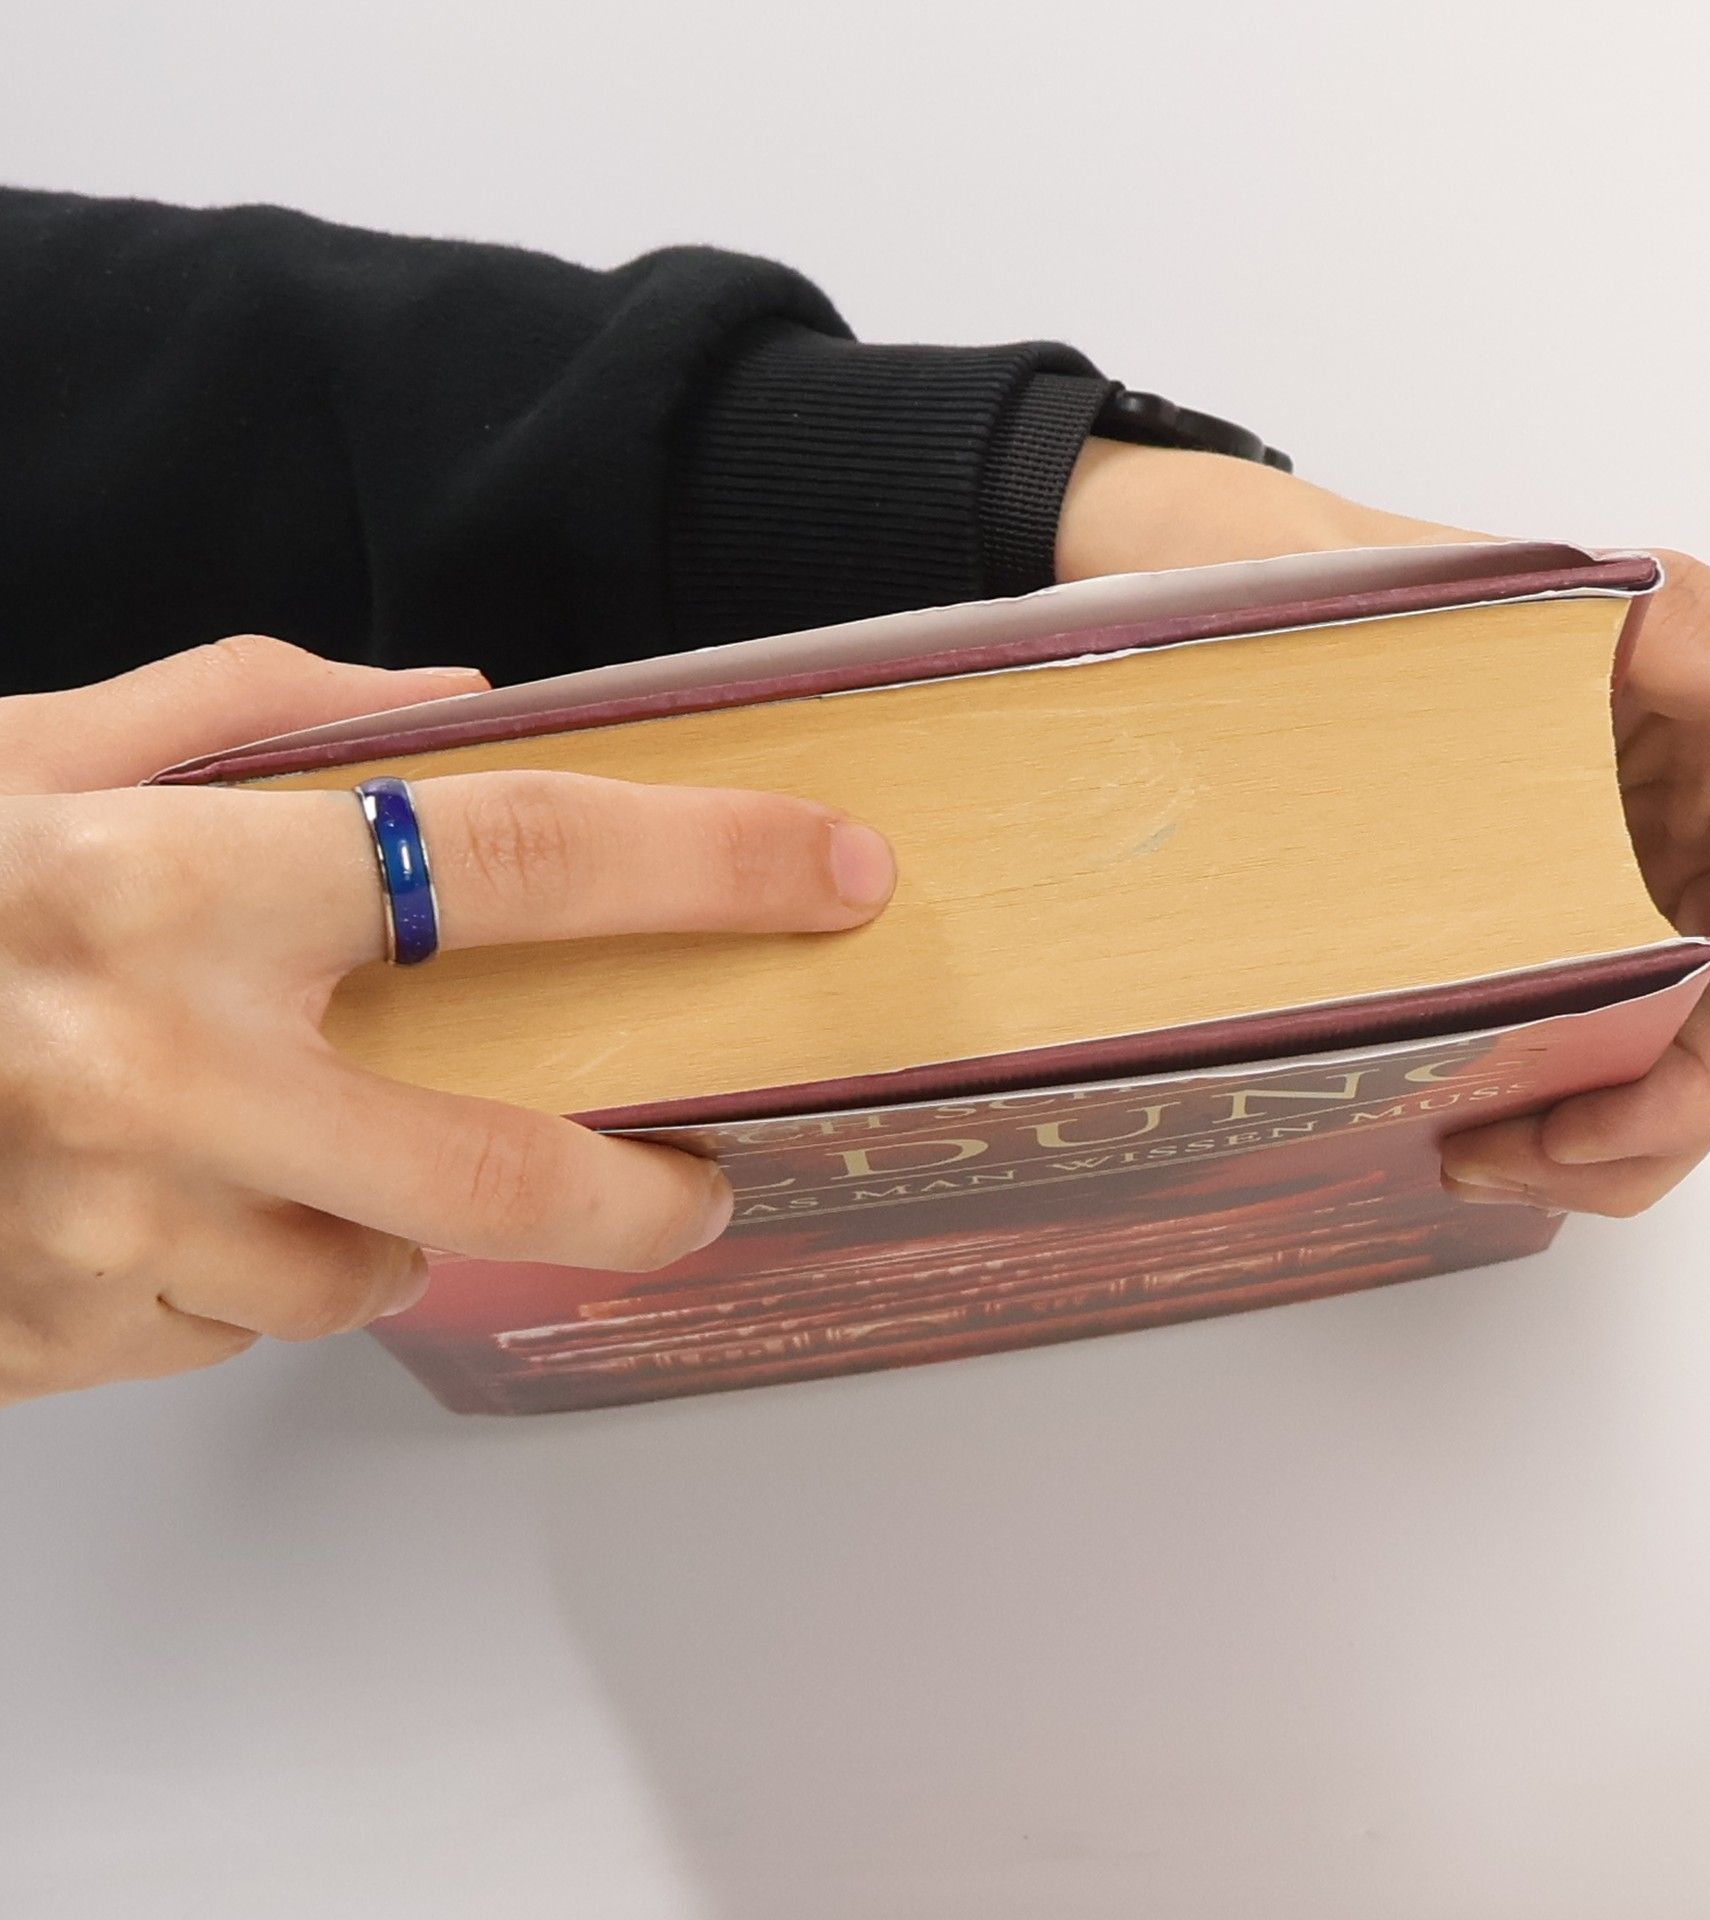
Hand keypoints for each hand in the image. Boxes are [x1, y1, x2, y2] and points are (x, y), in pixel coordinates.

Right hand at [0, 636, 895, 1403]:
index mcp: (172, 882)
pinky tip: (154, 1197)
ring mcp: (105, 1232)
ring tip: (286, 1143)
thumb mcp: (19, 751)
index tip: (834, 874)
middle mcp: (157, 1072)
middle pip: (505, 1164)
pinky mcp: (54, 1339)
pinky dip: (241, 1268)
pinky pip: (233, 1325)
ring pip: (363, 1272)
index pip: (518, 855)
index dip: (706, 861)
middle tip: (697, 1175)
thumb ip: (247, 703)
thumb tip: (457, 703)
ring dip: (378, 1218)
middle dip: (642, 1188)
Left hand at [1057, 442, 1709, 1215]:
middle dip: (1634, 1134)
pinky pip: (1621, 1020)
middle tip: (1490, 1167)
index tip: (1581, 1133)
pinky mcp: (1608, 897)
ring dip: (1594, 1136)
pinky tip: (1474, 1119)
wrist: (1305, 600)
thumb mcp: (1542, 593)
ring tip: (1469, 1161)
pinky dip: (1563, 1089)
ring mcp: (1678, 863)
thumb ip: (1685, 625)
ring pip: (1686, 1047)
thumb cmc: (1414, 586)